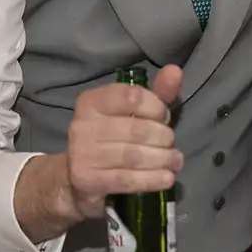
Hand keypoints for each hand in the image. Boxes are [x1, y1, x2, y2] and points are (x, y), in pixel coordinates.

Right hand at [58, 65, 184, 222]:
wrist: (76, 176)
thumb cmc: (111, 138)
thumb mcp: (132, 113)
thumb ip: (156, 93)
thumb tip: (175, 71)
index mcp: (91, 101)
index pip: (132, 96)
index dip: (156, 107)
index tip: (163, 117)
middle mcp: (82, 124)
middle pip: (137, 129)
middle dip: (163, 137)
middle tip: (171, 144)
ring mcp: (82, 153)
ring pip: (133, 156)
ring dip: (162, 160)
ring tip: (175, 161)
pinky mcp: (86, 180)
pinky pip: (127, 179)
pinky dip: (152, 179)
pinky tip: (166, 178)